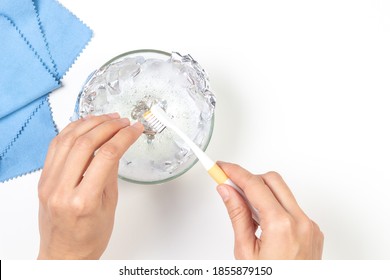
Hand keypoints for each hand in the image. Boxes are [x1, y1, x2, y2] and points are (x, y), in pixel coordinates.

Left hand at [37, 113, 143, 258]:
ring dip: (90, 123)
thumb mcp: (109, 206)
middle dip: (108, 126)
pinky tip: (85, 125)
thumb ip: (110, 174)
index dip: (124, 137)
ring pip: (68, 139)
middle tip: (123, 121)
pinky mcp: (43, 178)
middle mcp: (61, 189)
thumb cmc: (88, 238)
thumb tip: (117, 146)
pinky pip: (55, 146)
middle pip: (86, 143)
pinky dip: (71, 130)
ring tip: (107, 118)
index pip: (107, 156)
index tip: (135, 129)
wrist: (64, 254)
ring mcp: (48, 182)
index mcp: (83, 200)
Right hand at [216, 162, 323, 258]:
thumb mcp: (246, 251)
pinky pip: (292, 207)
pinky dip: (275, 205)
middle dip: (250, 178)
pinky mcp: (313, 230)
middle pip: (272, 180)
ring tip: (245, 206)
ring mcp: (310, 226)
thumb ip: (237, 216)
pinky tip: (262, 219)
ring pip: (283, 192)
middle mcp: (301, 221)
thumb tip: (227, 191)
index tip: (222, 168)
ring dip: (262, 192)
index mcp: (281, 226)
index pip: (254, 185)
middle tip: (230, 183)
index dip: (235, 172)